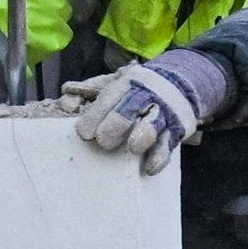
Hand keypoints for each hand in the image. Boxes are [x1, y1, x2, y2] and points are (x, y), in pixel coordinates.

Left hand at [62, 48, 228, 175]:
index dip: (95, 116)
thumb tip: (66, 98)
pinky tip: (150, 167)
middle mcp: (145, 96)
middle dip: (116, 125)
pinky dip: (160, 155)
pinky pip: (168, 143)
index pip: (109, 98)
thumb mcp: (115, 81)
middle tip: (105, 142)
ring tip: (133, 148)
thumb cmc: (136, 89)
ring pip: (152, 124)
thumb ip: (90, 90)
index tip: (84, 134)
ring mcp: (162, 112)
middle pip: (130, 109)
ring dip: (143, 135)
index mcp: (126, 84)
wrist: (181, 82)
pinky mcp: (176, 128)